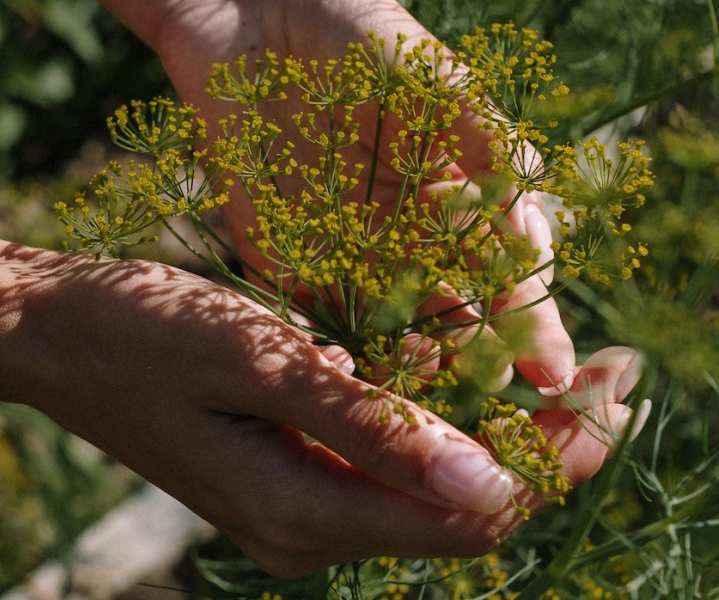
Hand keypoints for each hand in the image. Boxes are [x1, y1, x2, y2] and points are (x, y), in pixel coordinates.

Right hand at [0, 247, 642, 575]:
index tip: (621, 389)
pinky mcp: (283, 480)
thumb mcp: (259, 362)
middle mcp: (306, 533)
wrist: (49, 335)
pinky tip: (452, 373)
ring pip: (429, 490)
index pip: (472, 513)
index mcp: (302, 512)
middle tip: (611, 371)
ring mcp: (293, 512)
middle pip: (462, 512)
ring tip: (547, 369)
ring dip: (492, 434)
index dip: (558, 458)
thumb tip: (493, 484)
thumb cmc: (140, 333)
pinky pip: (383, 469)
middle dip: (544, 447)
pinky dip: (431, 426)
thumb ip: (371, 427)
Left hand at [100, 0, 573, 389]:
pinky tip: (358, 379)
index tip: (551, 371)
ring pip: (387, 330)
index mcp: (454, 200)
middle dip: (476, 359)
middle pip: (452, 316)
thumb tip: (534, 227)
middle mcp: (405, 237)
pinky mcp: (280, 257)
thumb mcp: (439, 84)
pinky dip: (335, 352)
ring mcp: (343, 253)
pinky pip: (312, 318)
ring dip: (411, 365)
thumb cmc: (360, 40)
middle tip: (495, 398)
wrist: (254, 18)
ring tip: (432, 391)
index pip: (505, 276)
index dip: (530, 323)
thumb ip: (488, 150)